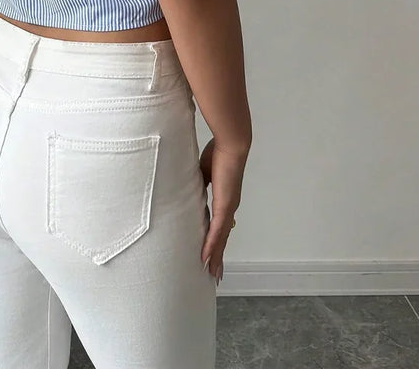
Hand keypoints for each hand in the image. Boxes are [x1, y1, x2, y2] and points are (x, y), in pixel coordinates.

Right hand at [199, 137, 246, 283]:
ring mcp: (228, 209)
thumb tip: (188, 186)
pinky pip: (216, 231)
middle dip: (218, 256)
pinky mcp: (225, 206)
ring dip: (216, 257)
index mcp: (225, 199)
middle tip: (215, 274)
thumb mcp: (204, 171)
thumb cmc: (218, 153)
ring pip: (220, 239)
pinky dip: (211, 246)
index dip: (217, 241)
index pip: (220, 226)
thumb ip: (199, 182)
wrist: (231, 145)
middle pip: (222, 238)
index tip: (214, 253)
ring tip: (212, 273)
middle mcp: (229, 207)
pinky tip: (206, 259)